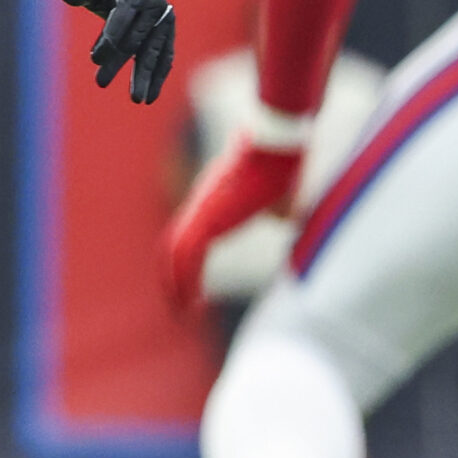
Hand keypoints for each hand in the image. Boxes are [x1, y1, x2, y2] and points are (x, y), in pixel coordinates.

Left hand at [61, 0, 175, 103]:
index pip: (121, 19)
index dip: (108, 39)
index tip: (95, 60)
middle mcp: (156, 6)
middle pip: (134, 40)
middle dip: (117, 62)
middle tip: (101, 83)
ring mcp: (166, 21)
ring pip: (153, 52)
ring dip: (145, 77)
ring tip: (137, 100)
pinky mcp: (169, 33)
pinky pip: (164, 57)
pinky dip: (158, 77)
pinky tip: (151, 96)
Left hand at [161, 125, 309, 309]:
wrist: (278, 146)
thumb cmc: (283, 166)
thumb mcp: (281, 197)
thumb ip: (277, 210)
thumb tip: (284, 220)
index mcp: (215, 201)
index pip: (189, 235)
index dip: (186, 262)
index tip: (193, 285)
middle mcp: (202, 204)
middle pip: (174, 245)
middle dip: (173, 277)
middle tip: (177, 306)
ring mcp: (201, 209)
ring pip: (176, 253)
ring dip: (176, 284)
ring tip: (181, 312)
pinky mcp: (208, 216)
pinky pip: (188, 254)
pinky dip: (186, 279)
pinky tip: (191, 301)